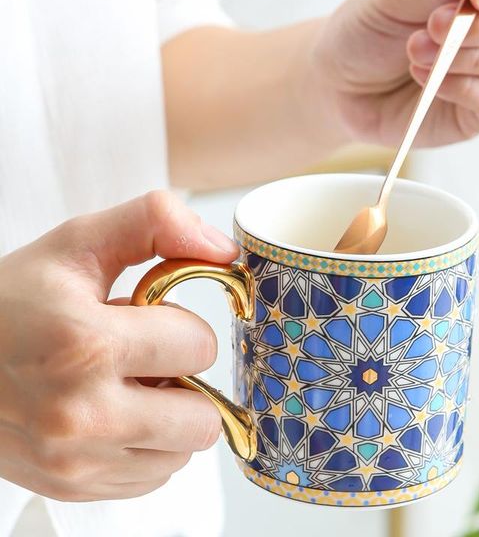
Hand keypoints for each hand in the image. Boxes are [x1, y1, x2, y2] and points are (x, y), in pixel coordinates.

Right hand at [0, 191, 237, 500]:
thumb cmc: (10, 303)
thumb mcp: (78, 244)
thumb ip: (156, 223)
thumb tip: (226, 251)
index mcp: (88, 345)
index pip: (200, 346)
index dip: (182, 327)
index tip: (149, 320)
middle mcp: (83, 415)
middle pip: (202, 416)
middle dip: (185, 378)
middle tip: (144, 357)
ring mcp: (77, 462)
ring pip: (183, 450)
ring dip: (170, 414)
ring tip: (125, 384)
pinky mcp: (72, 487)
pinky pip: (153, 476)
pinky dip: (148, 445)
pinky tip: (114, 414)